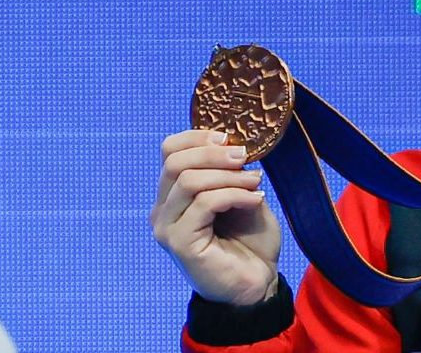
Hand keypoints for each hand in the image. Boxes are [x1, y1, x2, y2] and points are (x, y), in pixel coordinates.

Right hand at [150, 129, 281, 305]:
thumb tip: (234, 144)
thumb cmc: (250, 241)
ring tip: (256, 182)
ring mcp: (167, 228)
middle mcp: (163, 210)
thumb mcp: (243, 195)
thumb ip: (231, 172)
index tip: (229, 137)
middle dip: (214, 153)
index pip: (169, 151)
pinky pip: (204, 204)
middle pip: (174, 162)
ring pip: (188, 181)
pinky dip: (235, 195)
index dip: (197, 137)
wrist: (258, 283)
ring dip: (229, 176)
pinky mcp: (180, 244)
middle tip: (245, 157)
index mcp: (174, 194)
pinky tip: (256, 200)